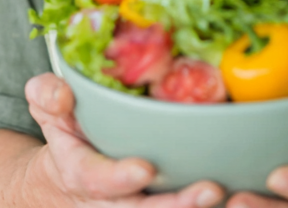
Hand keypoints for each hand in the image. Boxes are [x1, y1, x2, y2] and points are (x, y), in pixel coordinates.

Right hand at [21, 72, 224, 206]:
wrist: (69, 168)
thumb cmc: (67, 127)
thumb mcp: (50, 108)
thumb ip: (48, 96)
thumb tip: (58, 90)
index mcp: (82, 173)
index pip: (98, 180)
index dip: (119, 178)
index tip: (145, 168)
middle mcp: (111, 199)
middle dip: (176, 204)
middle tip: (210, 190)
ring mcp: (136, 206)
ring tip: (227, 194)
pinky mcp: (158, 204)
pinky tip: (239, 195)